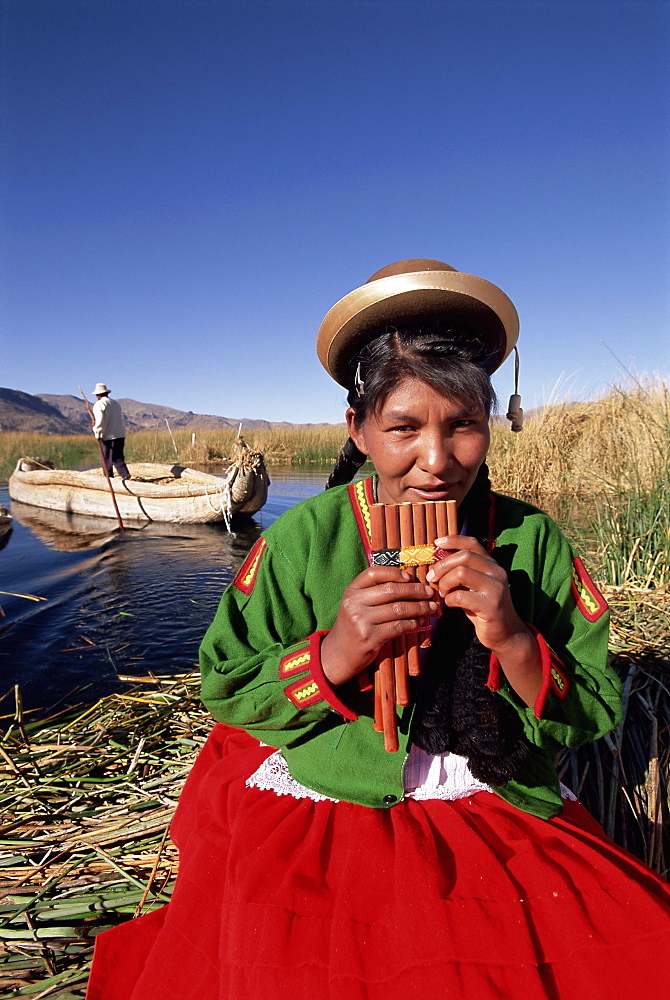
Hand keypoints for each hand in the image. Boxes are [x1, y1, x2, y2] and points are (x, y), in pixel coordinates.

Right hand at [321, 566, 439, 686]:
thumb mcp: (356, 604)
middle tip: (430, 593)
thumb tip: (408, 581)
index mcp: (351, 591)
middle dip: (415, 590)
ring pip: (398, 609)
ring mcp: (361, 621)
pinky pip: (398, 626)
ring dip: (419, 608)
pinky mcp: (370, 638)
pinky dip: (413, 623)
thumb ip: (374, 592)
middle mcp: (354, 603)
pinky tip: (420, 622)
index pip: (374, 573)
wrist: (339, 653)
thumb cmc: (354, 625)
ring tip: (431, 608)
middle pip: (391, 590)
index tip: (410, 577)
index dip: (394, 573)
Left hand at [427, 535, 542, 705]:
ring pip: (461, 573)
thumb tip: (436, 559)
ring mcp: (496, 588)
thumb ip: (461, 572)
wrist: (505, 633)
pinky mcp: (491, 605)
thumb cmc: (483, 608)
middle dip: (442, 566)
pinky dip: (449, 599)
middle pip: (463, 556)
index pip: (472, 543)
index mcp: (492, 565)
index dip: (453, 540)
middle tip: (432, 578)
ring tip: (443, 593)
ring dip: (444, 583)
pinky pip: (460, 596)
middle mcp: (497, 572)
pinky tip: (450, 604)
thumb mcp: (473, 586)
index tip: (436, 543)